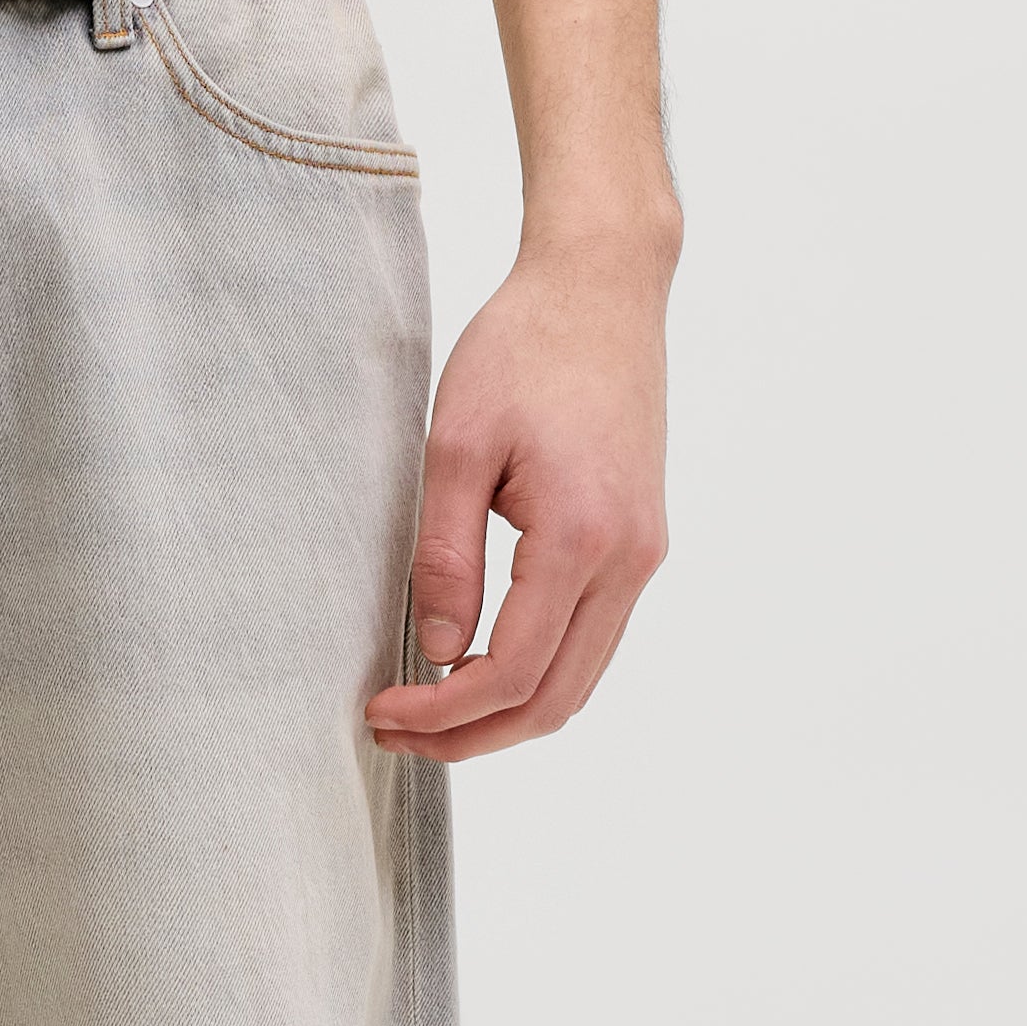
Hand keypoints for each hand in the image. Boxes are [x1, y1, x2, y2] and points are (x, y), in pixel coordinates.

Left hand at [368, 242, 669, 761]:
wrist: (601, 290)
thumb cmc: (524, 349)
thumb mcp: (457, 445)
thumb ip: (446, 554)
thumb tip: (439, 648)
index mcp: (583, 537)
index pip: (514, 671)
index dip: (443, 712)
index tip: (382, 710)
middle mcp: (630, 560)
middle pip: (557, 700)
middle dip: (473, 735)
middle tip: (397, 732)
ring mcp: (644, 555)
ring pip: (581, 679)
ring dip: (507, 712)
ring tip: (429, 711)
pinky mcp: (641, 543)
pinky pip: (593, 639)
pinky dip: (539, 673)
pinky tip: (478, 664)